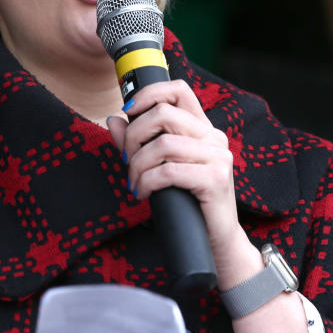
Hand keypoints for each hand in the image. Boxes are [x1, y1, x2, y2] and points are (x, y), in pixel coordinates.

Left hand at [105, 80, 246, 261]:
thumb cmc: (187, 203)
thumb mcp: (159, 167)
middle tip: (126, 161)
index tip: (128, 111)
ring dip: (138, 165)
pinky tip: (145, 193)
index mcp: (203, 129)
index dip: (148, 94)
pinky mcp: (215, 179)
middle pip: (163, 114)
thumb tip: (114, 119)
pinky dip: (148, 182)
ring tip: (135, 183)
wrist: (216, 241)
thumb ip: (137, 142)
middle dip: (134, 137)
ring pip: (162, 144)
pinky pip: (169, 171)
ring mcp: (218, 157)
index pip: (178, 90)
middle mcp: (214, 138)